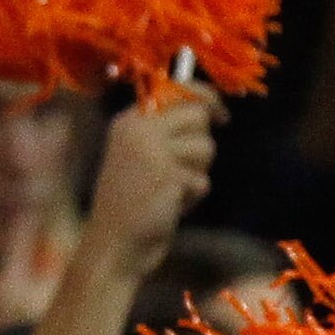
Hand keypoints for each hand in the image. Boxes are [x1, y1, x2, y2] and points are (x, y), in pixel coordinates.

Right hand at [80, 89, 219, 276]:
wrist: (113, 245)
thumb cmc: (130, 202)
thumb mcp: (139, 154)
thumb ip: (166, 130)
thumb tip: (207, 108)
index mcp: (129, 119)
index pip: (177, 88)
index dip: (206, 97)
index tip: (221, 115)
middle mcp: (138, 128)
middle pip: (198, 114)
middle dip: (201, 143)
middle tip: (182, 170)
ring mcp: (152, 151)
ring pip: (206, 147)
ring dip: (197, 173)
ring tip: (170, 190)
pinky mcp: (168, 177)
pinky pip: (202, 180)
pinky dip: (193, 197)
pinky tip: (169, 207)